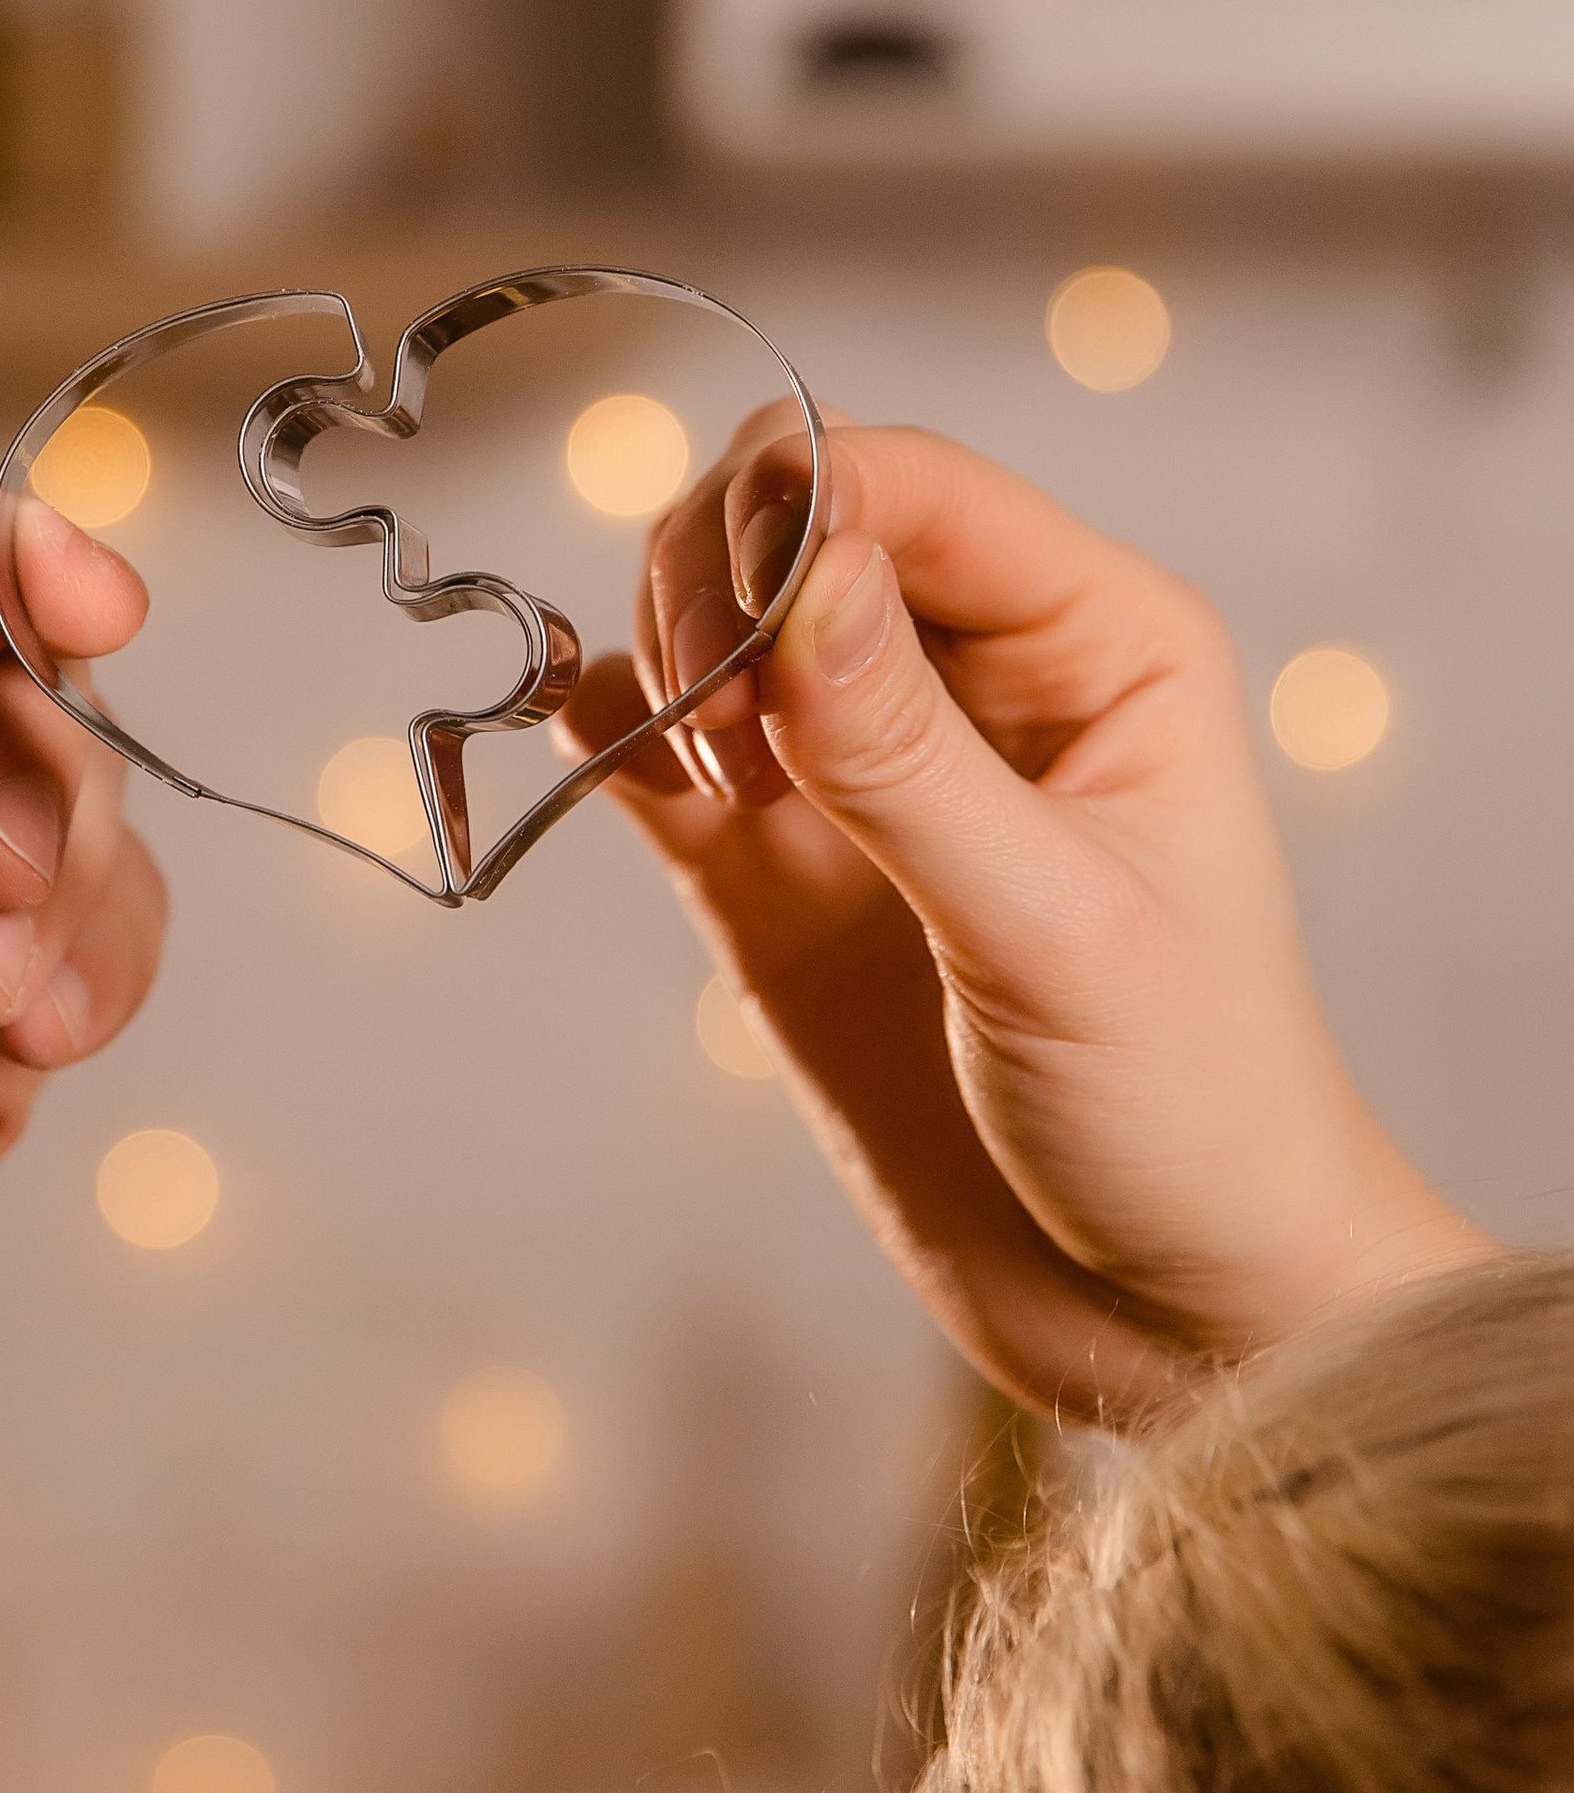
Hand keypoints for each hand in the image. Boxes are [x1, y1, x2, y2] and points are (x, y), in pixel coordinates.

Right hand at [561, 418, 1486, 1420]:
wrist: (1164, 1308)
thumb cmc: (1186, 1114)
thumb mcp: (1058, 932)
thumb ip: (910, 756)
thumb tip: (798, 567)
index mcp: (1099, 640)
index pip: (911, 484)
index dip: (796, 513)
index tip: (732, 628)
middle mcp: (979, 671)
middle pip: (790, 513)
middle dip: (711, 578)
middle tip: (717, 731)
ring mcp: (867, 762)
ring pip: (710, 607)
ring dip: (662, 656)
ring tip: (708, 792)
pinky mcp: (779, 858)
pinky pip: (659, 738)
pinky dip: (606, 725)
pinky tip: (611, 765)